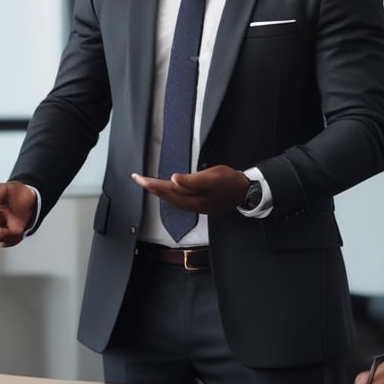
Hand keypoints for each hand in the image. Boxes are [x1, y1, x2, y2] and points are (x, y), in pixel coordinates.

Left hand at [131, 165, 248, 213]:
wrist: (246, 192)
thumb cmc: (230, 181)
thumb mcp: (213, 176)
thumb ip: (192, 180)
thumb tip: (174, 180)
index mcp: (193, 198)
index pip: (166, 190)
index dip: (151, 184)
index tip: (139, 178)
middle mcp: (192, 205)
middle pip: (166, 197)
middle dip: (151, 188)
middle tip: (138, 179)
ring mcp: (195, 207)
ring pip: (171, 200)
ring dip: (158, 192)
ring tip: (147, 184)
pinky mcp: (199, 205)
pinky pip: (178, 201)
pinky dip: (169, 195)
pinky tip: (167, 191)